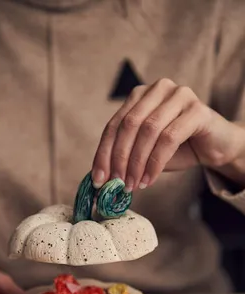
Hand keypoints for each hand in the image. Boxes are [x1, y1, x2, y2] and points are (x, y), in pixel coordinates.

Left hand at [92, 78, 244, 191]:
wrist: (214, 146)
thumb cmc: (177, 148)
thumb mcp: (144, 151)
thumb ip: (125, 157)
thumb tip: (100, 179)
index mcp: (140, 95)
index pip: (114, 125)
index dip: (103, 153)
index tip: (98, 179)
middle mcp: (158, 89)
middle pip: (129, 125)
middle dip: (119, 158)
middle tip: (116, 184)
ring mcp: (179, 95)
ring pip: (148, 131)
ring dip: (137, 163)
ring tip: (133, 185)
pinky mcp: (197, 109)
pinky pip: (169, 138)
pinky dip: (155, 163)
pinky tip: (149, 179)